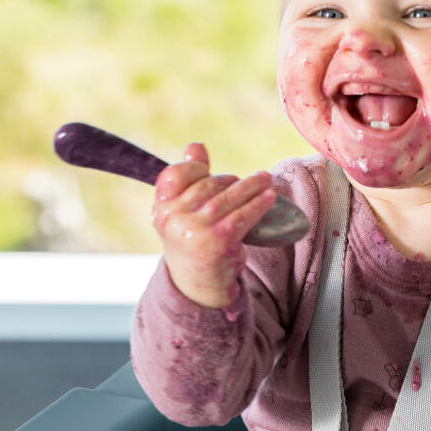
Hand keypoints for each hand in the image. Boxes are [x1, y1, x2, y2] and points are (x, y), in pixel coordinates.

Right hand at [152, 143, 276, 308]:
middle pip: (208, 185)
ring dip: (251, 187)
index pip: (173, 174)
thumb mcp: (185, 212)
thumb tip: (196, 145)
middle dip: (231, 180)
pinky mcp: (217, 242)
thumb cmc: (194, 241)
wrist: (198, 284)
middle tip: (251, 179)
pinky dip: (258, 205)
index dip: (194, 168)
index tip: (208, 170)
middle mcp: (173, 219)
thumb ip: (190, 179)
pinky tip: (269, 198)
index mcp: (161, 208)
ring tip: (266, 180)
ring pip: (227, 198)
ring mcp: (194, 231)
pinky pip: (242, 216)